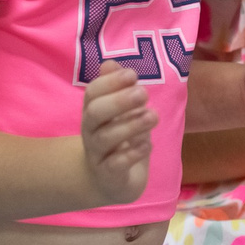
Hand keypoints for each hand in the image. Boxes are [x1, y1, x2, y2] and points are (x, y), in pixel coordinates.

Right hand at [81, 61, 157, 204]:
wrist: (108, 181)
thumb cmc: (118, 140)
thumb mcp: (120, 113)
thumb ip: (117, 89)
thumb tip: (110, 62)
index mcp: (93, 112)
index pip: (93, 92)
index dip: (111, 82)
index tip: (133, 75)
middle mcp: (91, 131)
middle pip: (95, 112)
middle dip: (119, 100)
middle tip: (144, 93)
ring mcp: (98, 154)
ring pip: (106, 137)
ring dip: (131, 124)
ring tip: (153, 116)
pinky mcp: (109, 175)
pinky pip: (115, 164)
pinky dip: (132, 154)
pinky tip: (147, 145)